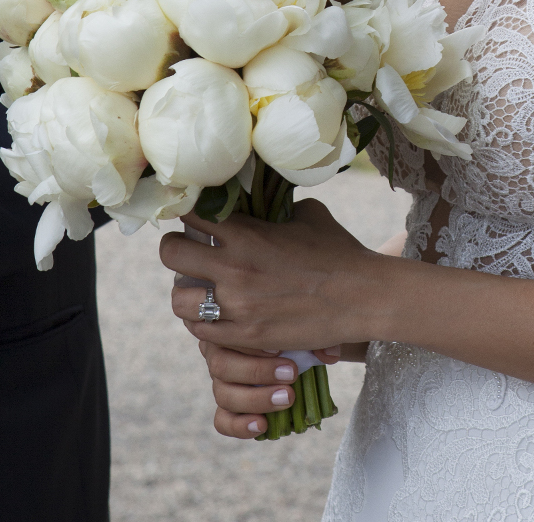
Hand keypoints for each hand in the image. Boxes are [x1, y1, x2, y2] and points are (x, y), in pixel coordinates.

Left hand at [159, 198, 383, 351]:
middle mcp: (233, 267)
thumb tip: (261, 198)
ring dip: (185, 291)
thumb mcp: (306, 214)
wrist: (363, 297)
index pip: (190, 213)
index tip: (193, 215)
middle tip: (188, 250)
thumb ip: (274, 208)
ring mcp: (237, 306)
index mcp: (245, 233)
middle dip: (175, 248)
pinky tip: (215, 315)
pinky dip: (203, 322)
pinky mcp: (247, 336)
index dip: (188, 212)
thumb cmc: (338, 251)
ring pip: (177, 299)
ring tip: (198, 288)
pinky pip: (201, 332)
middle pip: (170, 252)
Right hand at [199, 342, 341, 438]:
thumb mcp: (302, 328)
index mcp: (228, 328)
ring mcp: (220, 383)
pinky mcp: (227, 410)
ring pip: (223, 395)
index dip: (249, 344)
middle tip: (291, 374)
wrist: (298, 354)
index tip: (278, 349)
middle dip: (257, 371)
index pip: (227, 334)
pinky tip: (262, 424)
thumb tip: (327, 355)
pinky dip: (240, 425)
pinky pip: (223, 421)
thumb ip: (313, 337)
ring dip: (256, 399)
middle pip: (221, 365)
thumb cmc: (293, 334)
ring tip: (288, 398)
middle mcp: (218, 354)